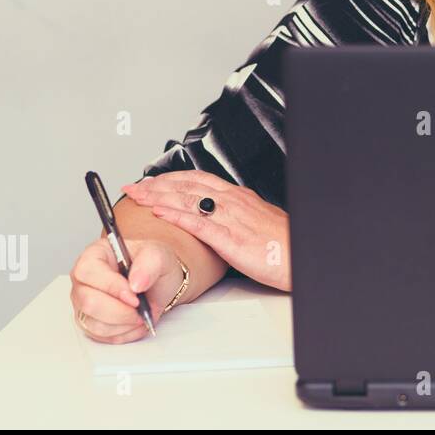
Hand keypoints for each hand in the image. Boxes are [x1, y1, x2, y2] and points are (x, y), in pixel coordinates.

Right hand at [69, 236, 181, 342]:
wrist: (159, 284)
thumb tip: (136, 283)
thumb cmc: (153, 265)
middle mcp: (84, 280)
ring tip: (142, 314)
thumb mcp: (159, 255)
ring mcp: (83, 304)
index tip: (134, 295)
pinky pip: (101, 336)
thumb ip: (149, 264)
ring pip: (95, 324)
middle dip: (120, 311)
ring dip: (125, 324)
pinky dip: (124, 333)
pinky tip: (136, 322)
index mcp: (95, 255)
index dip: (111, 286)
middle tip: (141, 308)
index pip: (88, 272)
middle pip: (88, 302)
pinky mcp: (90, 323)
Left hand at [121, 171, 290, 291]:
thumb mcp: (259, 221)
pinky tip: (159, 212)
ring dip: (158, 195)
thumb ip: (238, 216)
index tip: (152, 181)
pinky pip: (197, 223)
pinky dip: (175, 214)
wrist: (299, 256)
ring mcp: (230, 218)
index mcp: (240, 197)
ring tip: (138, 195)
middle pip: (188, 185)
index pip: (199, 180)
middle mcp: (233, 202)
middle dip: (157, 184)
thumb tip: (221, 218)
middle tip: (134, 186)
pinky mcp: (229, 238)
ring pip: (188, 199)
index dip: (172, 179)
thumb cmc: (284, 244)